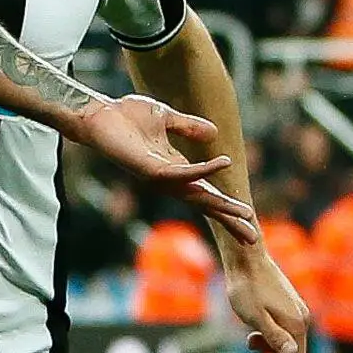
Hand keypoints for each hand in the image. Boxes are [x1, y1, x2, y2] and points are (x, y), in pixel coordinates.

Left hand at [74, 95, 253, 237]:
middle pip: (205, 204)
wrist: (99, 113)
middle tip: (253, 239)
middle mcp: (169, 178)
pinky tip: (222, 164)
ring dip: (221, 204)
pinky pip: (182, 173)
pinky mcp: (149, 170)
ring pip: (197, 195)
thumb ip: (189, 127)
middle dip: (229, 220)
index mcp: (175, 169)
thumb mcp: (167, 118)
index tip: (248, 219)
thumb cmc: (127, 116)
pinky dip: (203, 170)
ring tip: (245, 213)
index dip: (226, 206)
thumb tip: (214, 134)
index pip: (206, 193)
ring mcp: (159, 177)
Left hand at [224, 242, 310, 352]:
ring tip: (249, 332)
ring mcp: (297, 306)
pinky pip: (285, 323)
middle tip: (249, 340)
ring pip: (288, 334)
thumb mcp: (256, 317)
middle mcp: (303, 315)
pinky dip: (270, 327)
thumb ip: (274, 336)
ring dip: (269, 339)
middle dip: (271, 350)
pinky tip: (255, 318)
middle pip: (293, 347)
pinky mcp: (290, 300)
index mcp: (297, 322)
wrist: (246, 259)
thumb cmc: (247, 288)